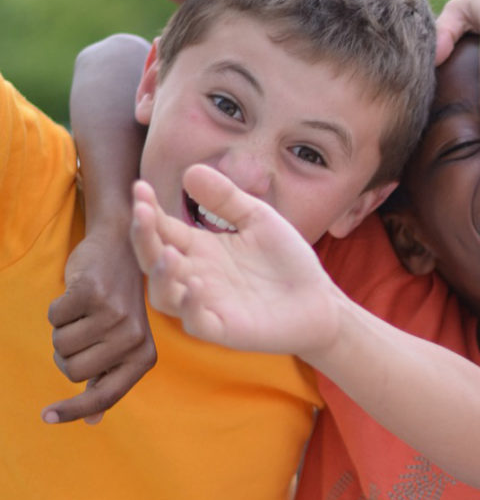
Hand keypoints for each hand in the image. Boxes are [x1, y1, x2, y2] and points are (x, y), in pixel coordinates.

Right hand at [43, 227, 156, 424]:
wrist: (123, 246)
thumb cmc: (118, 301)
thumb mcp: (122, 341)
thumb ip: (108, 379)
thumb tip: (93, 421)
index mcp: (144, 356)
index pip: (106, 395)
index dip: (74, 412)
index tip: (46, 418)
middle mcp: (134, 338)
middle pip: (72, 372)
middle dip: (65, 354)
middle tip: (82, 329)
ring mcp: (115, 315)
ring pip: (60, 346)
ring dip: (62, 329)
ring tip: (84, 310)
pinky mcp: (94, 294)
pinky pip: (54, 318)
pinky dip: (57, 308)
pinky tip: (77, 294)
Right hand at [131, 165, 339, 358]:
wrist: (319, 300)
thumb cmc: (285, 260)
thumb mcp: (257, 219)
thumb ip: (226, 198)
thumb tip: (191, 170)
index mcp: (199, 248)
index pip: (162, 228)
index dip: (148, 210)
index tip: (140, 187)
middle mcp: (194, 275)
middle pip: (154, 259)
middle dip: (144, 236)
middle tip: (141, 212)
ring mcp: (206, 304)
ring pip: (165, 295)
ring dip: (161, 275)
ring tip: (168, 253)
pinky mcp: (222, 329)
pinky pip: (196, 321)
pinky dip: (191, 305)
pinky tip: (196, 286)